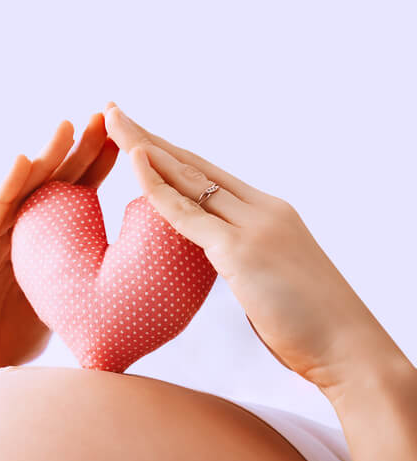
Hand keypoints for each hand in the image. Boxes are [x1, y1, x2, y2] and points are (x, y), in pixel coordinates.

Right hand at [0, 114, 118, 391]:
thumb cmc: (11, 353)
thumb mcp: (63, 312)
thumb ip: (89, 292)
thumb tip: (143, 291)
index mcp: (39, 244)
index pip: (75, 195)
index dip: (99, 165)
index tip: (129, 137)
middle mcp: (12, 236)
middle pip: (49, 183)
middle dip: (76, 149)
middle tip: (104, 116)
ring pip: (17, 193)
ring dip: (43, 157)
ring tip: (67, 127)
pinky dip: (3, 191)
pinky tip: (21, 164)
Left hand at [103, 103, 403, 393]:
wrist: (348, 348)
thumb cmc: (310, 325)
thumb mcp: (269, 280)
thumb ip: (244, 261)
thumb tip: (225, 265)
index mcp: (267, 214)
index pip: (207, 174)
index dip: (170, 154)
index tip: (138, 137)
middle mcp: (261, 210)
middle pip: (192, 164)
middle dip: (149, 138)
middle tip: (113, 112)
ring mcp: (252, 227)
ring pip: (188, 177)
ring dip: (144, 148)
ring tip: (112, 121)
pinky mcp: (241, 251)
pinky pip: (187, 213)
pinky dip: (158, 186)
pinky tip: (134, 163)